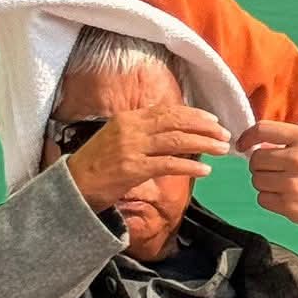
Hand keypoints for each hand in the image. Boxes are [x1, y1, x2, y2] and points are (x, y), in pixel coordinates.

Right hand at [65, 106, 232, 211]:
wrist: (73, 186)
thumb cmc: (98, 166)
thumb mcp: (118, 139)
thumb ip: (143, 133)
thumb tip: (175, 132)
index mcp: (128, 119)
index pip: (167, 111)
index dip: (193, 114)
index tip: (212, 119)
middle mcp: (130, 129)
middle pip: (175, 122)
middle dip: (203, 127)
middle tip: (224, 133)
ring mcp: (131, 148)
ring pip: (176, 141)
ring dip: (203, 144)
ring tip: (222, 149)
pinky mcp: (133, 169)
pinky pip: (168, 164)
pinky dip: (190, 166)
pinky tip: (205, 170)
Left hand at [243, 120, 297, 234]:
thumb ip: (289, 141)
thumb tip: (258, 147)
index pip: (263, 130)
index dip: (247, 137)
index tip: (243, 145)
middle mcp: (297, 159)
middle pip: (255, 160)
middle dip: (260, 166)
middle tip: (275, 171)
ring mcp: (292, 185)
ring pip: (256, 181)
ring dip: (265, 183)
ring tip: (284, 185)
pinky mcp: (290, 207)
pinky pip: (263, 199)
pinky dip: (269, 199)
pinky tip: (286, 198)